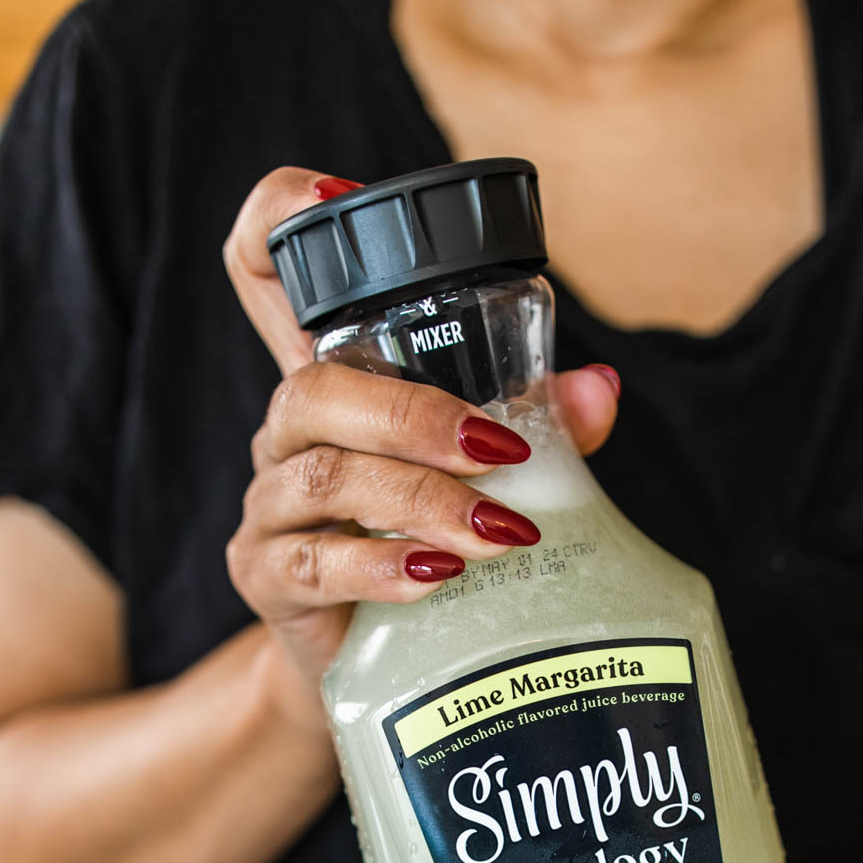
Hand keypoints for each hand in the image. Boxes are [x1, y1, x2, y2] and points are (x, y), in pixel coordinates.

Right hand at [222, 167, 619, 685]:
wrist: (379, 665)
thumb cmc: (429, 546)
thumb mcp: (487, 480)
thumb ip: (541, 432)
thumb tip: (598, 390)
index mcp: (334, 380)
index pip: (264, 269)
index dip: (282, 212)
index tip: (344, 197)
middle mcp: (290, 431)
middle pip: (314, 385)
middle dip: (414, 414)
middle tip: (498, 452)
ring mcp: (269, 504)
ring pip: (325, 476)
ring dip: (420, 500)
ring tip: (499, 533)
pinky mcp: (263, 578)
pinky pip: (310, 563)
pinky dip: (380, 566)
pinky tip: (436, 577)